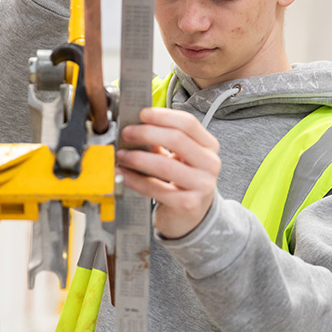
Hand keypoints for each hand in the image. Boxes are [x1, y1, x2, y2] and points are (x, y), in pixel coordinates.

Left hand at [116, 108, 220, 238]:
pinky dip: (134, 179)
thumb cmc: (182, 182)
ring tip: (121, 155)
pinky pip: (155, 188)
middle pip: (177, 139)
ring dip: (137, 158)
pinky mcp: (186, 204)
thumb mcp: (180, 159)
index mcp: (209, 147)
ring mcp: (201, 185)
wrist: (192, 217)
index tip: (141, 114)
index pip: (188, 123)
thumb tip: (135, 126)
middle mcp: (210, 164)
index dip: (162, 115)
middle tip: (126, 133)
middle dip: (146, 133)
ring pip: (164, 164)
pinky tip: (122, 174)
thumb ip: (163, 142)